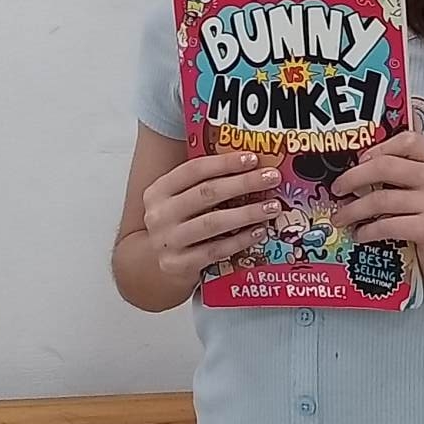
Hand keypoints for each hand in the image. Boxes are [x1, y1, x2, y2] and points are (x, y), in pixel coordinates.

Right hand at [142, 151, 281, 279]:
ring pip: (213, 223)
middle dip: (244, 183)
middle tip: (272, 178)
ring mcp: (167, 241)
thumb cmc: (176, 225)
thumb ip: (204, 184)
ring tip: (273, 206)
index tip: (253, 158)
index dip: (225, 163)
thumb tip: (250, 168)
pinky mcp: (178, 265)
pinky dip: (240, 240)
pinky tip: (259, 231)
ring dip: (247, 213)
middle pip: (206, 193)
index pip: (194, 170)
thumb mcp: (179, 200)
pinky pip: (216, 250)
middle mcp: (160, 214)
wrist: (151, 265)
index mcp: (159, 191)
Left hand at [332, 130, 423, 288]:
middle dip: (353, 178)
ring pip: (380, 199)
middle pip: (385, 167)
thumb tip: (356, 167)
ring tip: (340, 218)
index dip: (378, 148)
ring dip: (353, 210)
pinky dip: (367, 230)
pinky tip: (360, 234)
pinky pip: (387, 225)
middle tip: (337, 190)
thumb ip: (403, 173)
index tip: (358, 160)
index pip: (407, 141)